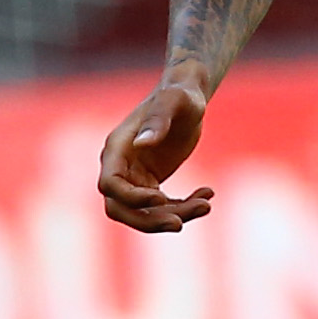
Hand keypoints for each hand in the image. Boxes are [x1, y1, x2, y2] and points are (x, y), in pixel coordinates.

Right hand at [97, 79, 214, 232]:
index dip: (131, 198)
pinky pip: (163, 208)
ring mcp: (134, 178)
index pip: (110, 185)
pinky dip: (184, 207)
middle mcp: (120, 166)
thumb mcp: (175, 101)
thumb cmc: (180, 94)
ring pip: (144, 214)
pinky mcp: (151, 184)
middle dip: (148, 221)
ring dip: (174, 216)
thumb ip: (158, 118)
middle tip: (179, 224)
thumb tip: (142, 143)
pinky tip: (207, 194)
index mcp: (118, 147)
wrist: (188, 97)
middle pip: (119, 209)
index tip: (161, 199)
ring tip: (206, 205)